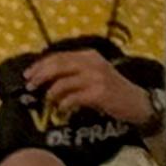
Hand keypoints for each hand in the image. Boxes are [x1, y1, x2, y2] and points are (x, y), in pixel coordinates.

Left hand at [24, 50, 156, 128]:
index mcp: (89, 55)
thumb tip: (46, 79)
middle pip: (58, 65)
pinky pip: (73, 98)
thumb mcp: (94, 75)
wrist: (137, 103)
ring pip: (63, 82)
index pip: (59, 56)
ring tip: (47, 102)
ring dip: (50, 93)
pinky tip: (62, 110)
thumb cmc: (113, 91)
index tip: (28, 75)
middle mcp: (92, 63)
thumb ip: (74, 74)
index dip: (40, 65)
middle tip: (30, 87)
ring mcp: (96, 77)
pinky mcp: (99, 93)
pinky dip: (63, 104)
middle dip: (40, 76)